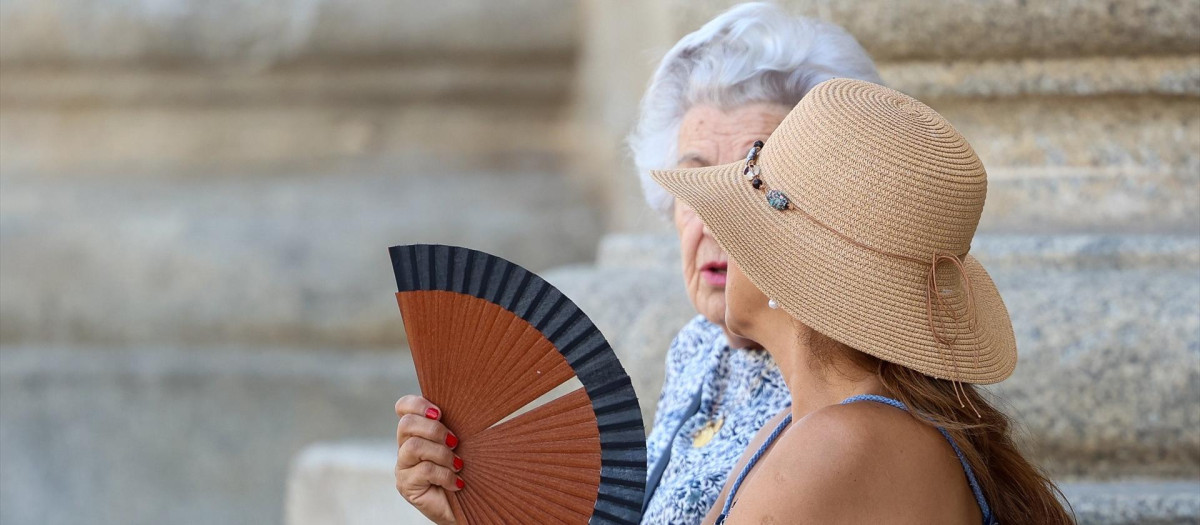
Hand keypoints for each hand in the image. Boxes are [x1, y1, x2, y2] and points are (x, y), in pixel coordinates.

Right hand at [394, 395, 463, 524]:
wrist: (467, 505)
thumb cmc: (466, 471)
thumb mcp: (461, 444)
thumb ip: (453, 426)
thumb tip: (467, 404)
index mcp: (417, 432)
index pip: (403, 407)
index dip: (417, 404)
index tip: (439, 413)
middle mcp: (405, 446)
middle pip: (406, 424)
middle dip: (434, 430)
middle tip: (455, 442)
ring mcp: (403, 466)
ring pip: (414, 446)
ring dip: (441, 454)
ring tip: (458, 464)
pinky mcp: (406, 485)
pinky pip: (423, 470)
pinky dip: (445, 475)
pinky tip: (456, 482)